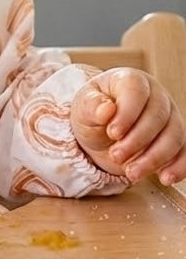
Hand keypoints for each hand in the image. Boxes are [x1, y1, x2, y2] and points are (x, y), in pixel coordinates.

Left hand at [70, 68, 185, 185]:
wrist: (100, 130)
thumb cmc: (92, 113)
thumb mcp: (83, 108)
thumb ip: (91, 106)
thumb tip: (106, 109)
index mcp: (130, 80)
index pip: (136, 91)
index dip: (127, 113)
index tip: (112, 133)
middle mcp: (156, 95)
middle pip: (157, 116)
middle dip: (137, 140)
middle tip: (116, 155)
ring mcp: (170, 116)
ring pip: (174, 136)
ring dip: (154, 158)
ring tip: (131, 173)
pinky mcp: (177, 138)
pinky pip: (185, 152)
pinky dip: (179, 166)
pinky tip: (165, 178)